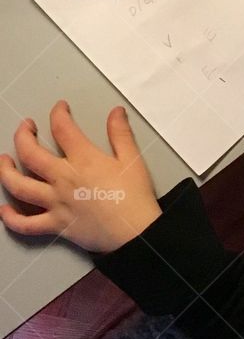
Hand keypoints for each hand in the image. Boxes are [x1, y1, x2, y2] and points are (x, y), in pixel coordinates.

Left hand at [0, 101, 160, 253]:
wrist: (134, 231)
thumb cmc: (134, 197)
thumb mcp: (132, 159)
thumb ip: (120, 133)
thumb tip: (115, 112)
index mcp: (84, 160)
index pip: (63, 129)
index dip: (58, 114)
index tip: (60, 108)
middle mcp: (63, 179)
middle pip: (30, 153)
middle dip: (23, 135)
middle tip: (26, 127)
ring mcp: (55, 203)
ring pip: (18, 186)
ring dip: (5, 171)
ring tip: (3, 161)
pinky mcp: (55, 224)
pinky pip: (25, 224)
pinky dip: (10, 218)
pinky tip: (5, 209)